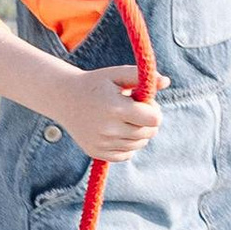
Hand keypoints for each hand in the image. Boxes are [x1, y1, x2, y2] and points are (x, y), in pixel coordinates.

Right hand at [45, 62, 163, 159]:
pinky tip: (118, 130)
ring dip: (138, 133)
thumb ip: (141, 77)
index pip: (154, 119)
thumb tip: (166, 81)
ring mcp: (101, 143)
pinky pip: (126, 155)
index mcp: (115, 107)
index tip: (145, 102)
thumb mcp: (116, 74)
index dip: (154, 110)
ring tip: (125, 118)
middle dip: (148, 122)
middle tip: (135, 109)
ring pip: (138, 144)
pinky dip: (128, 145)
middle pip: (148, 134)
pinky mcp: (96, 152)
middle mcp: (108, 128)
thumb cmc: (96, 83)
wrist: (64, 98)